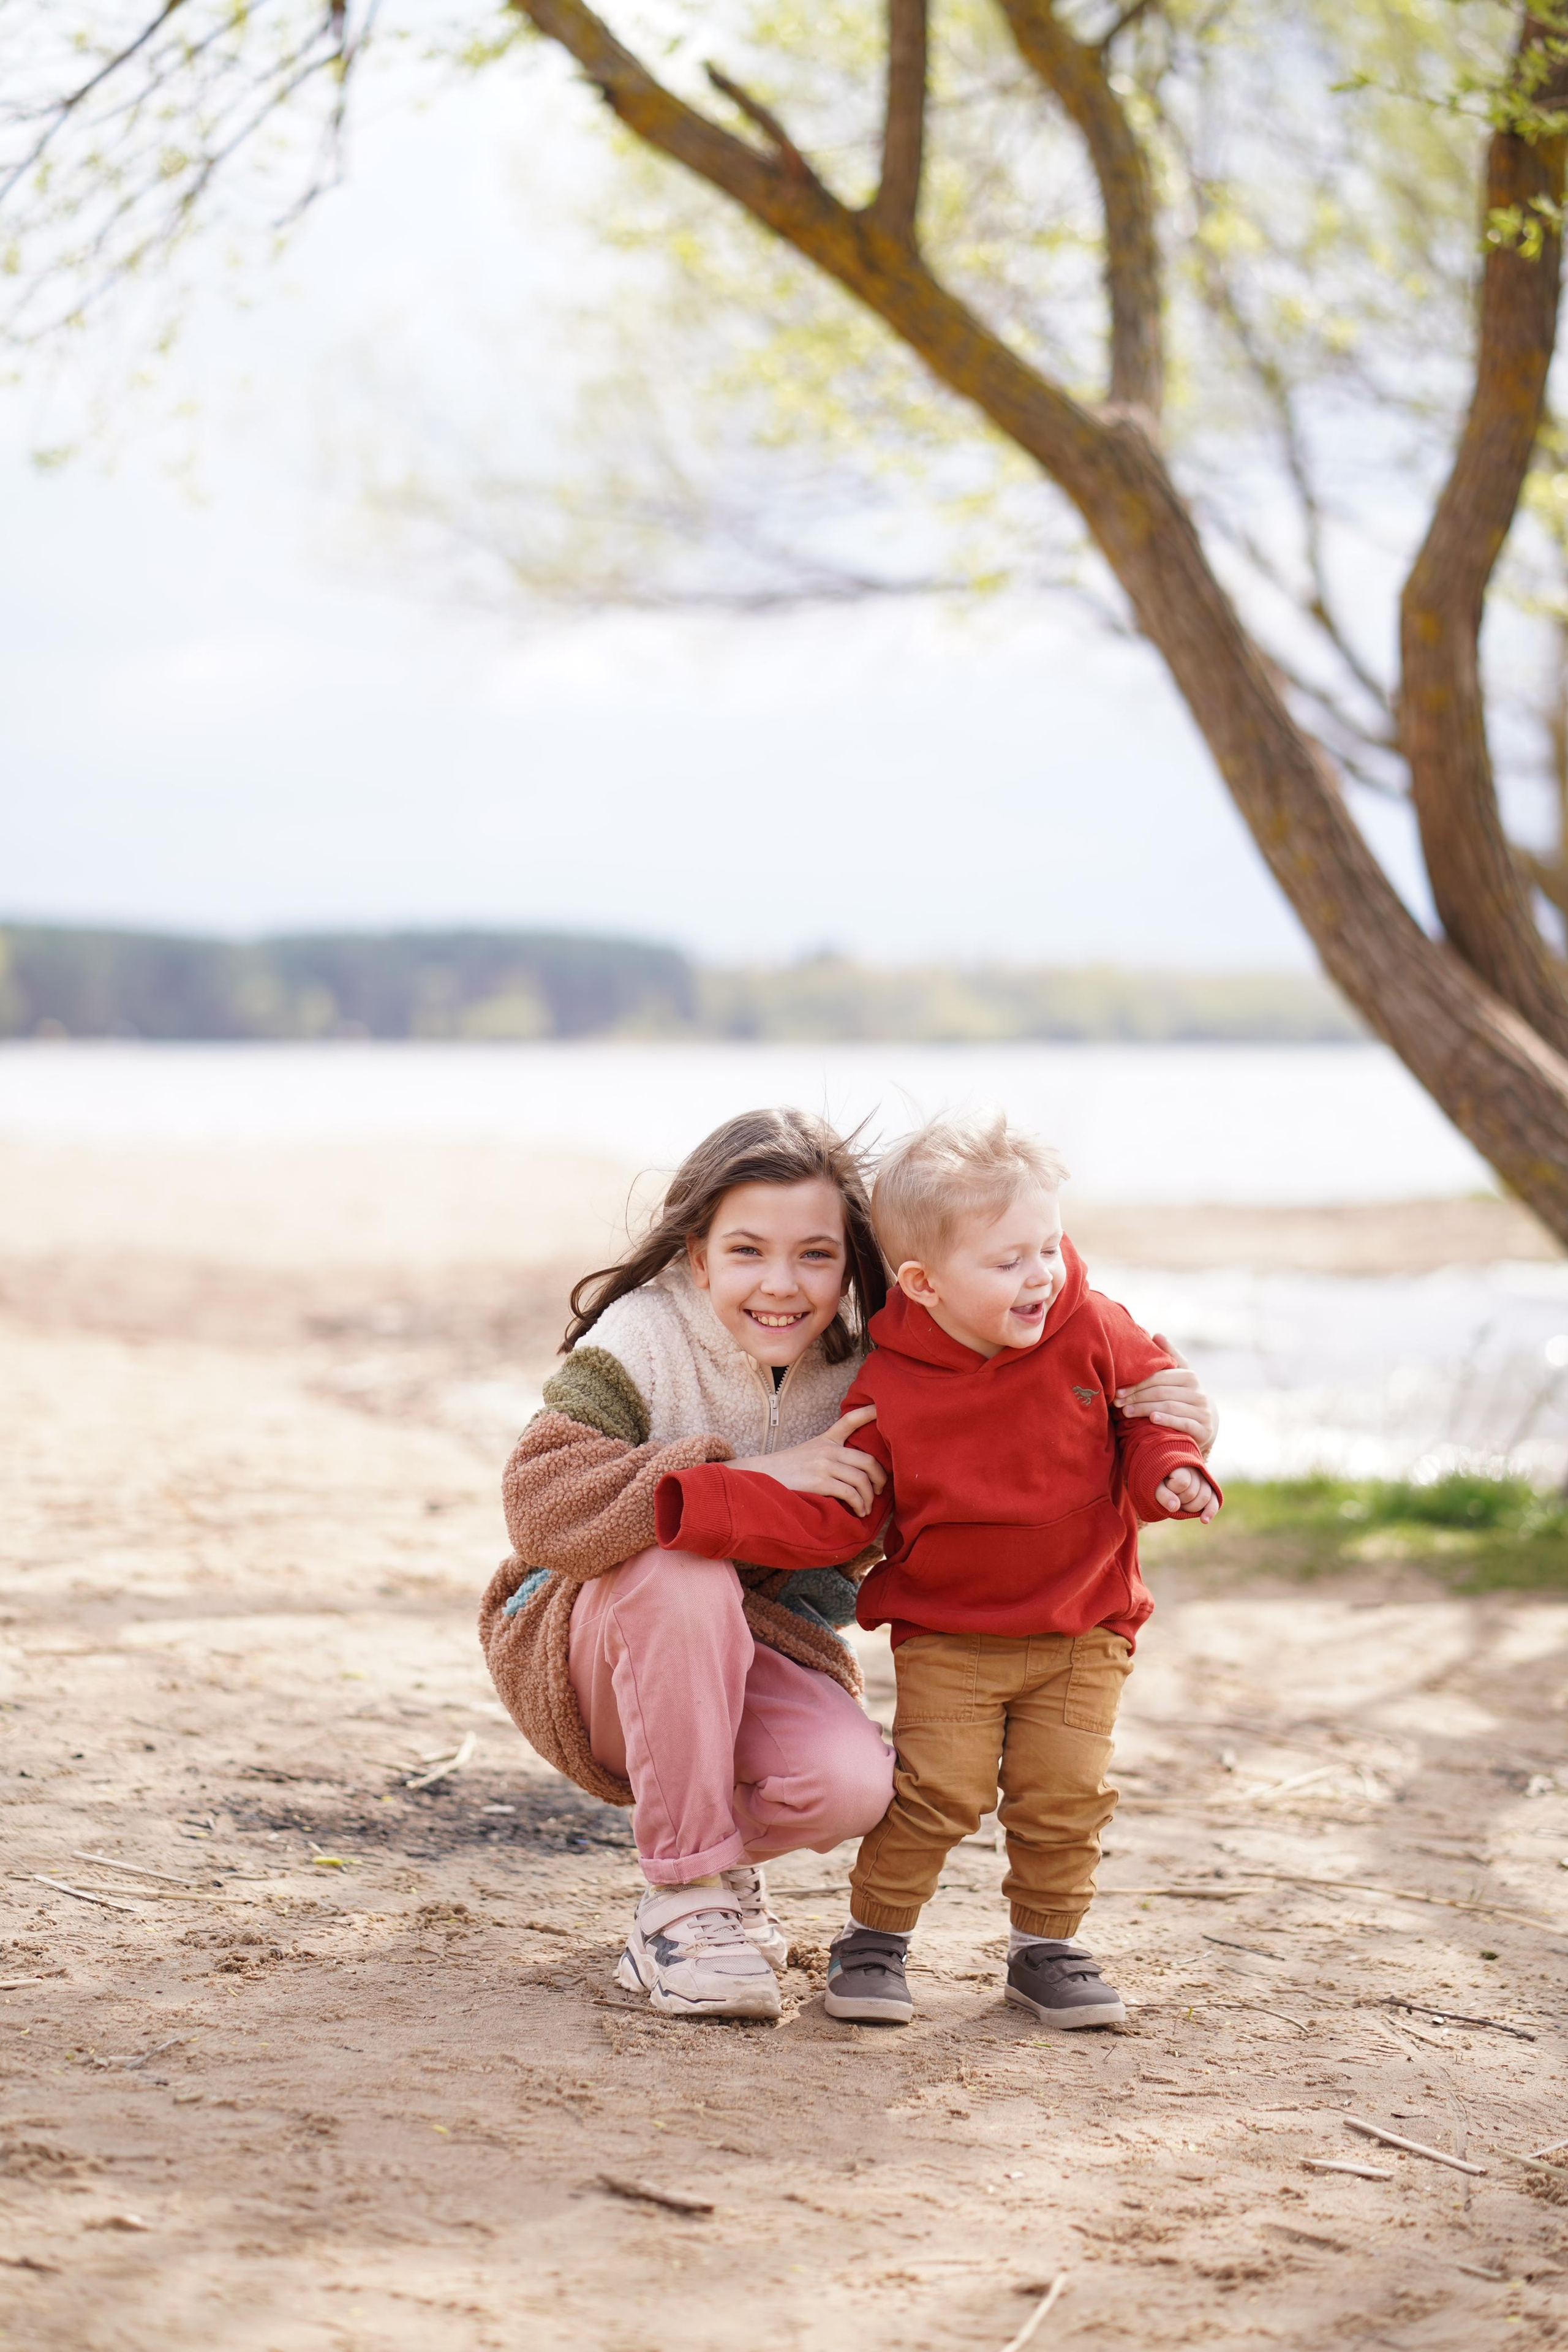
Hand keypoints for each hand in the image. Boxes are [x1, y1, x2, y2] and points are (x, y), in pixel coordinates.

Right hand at [731, 1405, 886, 1517]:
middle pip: (867, 1460)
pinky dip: (859, 1504)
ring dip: (870, 1497)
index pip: (850, 1420)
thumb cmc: (786, 1470)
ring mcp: (824, 1465)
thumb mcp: (808, 1452)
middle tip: (882, 1489)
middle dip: (880, 1477)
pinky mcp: (819, 1482)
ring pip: (861, 1479)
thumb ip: (829, 1454)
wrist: (761, 1476)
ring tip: (867, 1507)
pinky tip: (858, 1511)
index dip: (868, 1412)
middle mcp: (828, 1449)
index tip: (882, 1408)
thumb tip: (855, 1470)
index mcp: (826, 1439)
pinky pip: (850, 1493)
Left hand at [1116, 1337, 1217, 1453]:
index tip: (1118, 1390)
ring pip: (1170, 1406)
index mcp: (1190, 1377)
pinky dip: (1167, 1420)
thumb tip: (1157, 1334)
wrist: (1206, 1423)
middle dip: (1137, 1397)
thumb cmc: (1184, 1396)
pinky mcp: (1204, 1429)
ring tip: (1126, 1412)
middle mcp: (1199, 1393)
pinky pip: (1183, 1423)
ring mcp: (1203, 1411)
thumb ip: (1170, 1356)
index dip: (1137, 1383)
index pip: (1159, 1378)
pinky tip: (1152, 1419)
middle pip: (1162, 1392)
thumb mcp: (1179, 1376)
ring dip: (1145, 1409)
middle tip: (1118, 1403)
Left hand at [1155, 1463, 1218, 1523]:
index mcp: (1181, 1464)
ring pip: (1204, 1498)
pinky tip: (1204, 1520)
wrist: (1164, 1479)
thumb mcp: (1154, 1486)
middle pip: (1192, 1493)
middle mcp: (1195, 1470)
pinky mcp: (1210, 1490)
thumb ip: (1163, 1495)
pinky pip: (1214, 1502)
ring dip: (1190, 1507)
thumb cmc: (1158, 1482)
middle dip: (1180, 1500)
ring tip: (1180, 1502)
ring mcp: (1204, 1480)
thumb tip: (1174, 1507)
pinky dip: (1209, 1512)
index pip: (1182, 1481)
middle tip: (1171, 1495)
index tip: (1165, 1484)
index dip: (1172, 1489)